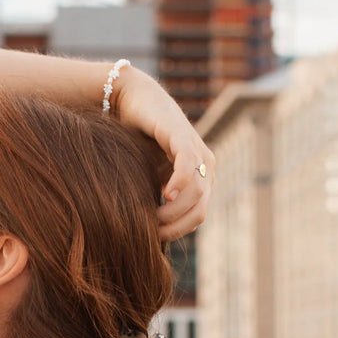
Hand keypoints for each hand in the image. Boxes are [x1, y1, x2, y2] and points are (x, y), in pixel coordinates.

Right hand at [114, 67, 214, 241]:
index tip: (153, 236)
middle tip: (150, 231)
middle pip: (200, 210)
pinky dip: (179, 184)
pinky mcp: (182, 136)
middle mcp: (206, 166)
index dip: (177, 231)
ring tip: (151, 215)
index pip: (198, 216)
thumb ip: (157, 200)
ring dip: (173, 210)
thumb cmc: (137, 141)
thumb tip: (153, 236)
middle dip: (175, 226)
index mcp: (202, 177)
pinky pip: (188, 166)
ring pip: (197, 193)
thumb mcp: (149, 177)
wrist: (131, 100)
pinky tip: (163, 194)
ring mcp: (198, 151)